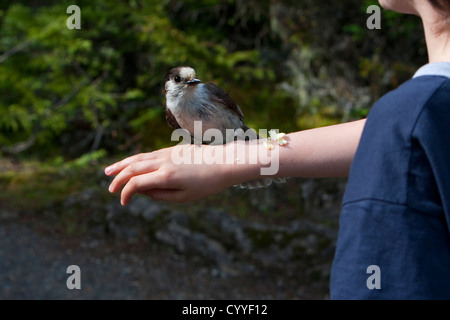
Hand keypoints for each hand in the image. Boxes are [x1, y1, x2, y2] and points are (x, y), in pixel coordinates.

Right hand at [105, 144, 235, 204]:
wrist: (224, 162)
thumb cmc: (206, 183)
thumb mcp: (184, 197)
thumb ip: (160, 195)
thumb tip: (141, 191)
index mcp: (166, 176)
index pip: (137, 183)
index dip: (126, 193)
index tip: (124, 203)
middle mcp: (163, 162)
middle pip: (133, 168)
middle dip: (118, 178)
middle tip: (110, 189)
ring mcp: (166, 154)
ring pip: (138, 158)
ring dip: (121, 165)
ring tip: (109, 171)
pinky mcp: (170, 150)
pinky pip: (148, 155)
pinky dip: (135, 160)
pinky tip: (130, 165)